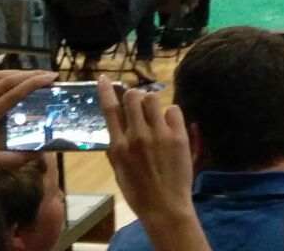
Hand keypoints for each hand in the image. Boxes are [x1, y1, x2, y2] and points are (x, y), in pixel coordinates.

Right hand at [99, 76, 205, 246]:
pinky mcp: (178, 136)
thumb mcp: (118, 171)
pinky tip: (170, 127)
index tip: (104, 77)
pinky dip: (171, 115)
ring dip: (152, 104)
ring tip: (155, 118)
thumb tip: (114, 128)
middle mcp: (137, 136)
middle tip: (138, 105)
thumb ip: (115, 148)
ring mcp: (159, 134)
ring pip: (153, 99)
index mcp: (119, 146)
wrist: (165, 206)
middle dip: (134, 96)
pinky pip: (174, 110)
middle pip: (134, 97)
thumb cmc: (138, 192)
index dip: (107, 90)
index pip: (110, 110)